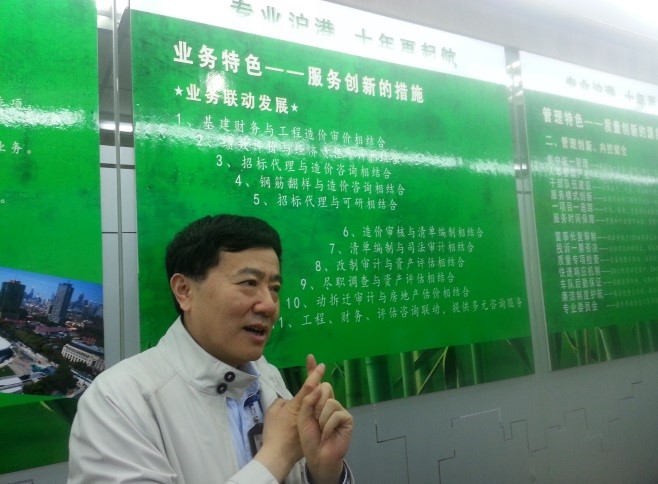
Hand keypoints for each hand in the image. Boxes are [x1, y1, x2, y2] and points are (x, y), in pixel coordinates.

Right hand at [254, 356, 326, 480]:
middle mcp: (308, 412)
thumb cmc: (274, 431)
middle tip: (320, 372)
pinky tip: (311, 416)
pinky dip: (313, 415)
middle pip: (317, 395)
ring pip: (317, 407)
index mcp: (298, 405)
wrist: (278, 455)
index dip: (315, 374)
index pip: (309, 386)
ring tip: (314, 396)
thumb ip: (282, 402)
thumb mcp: (272, 411)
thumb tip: (288, 402)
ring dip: (316, 401)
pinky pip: (314, 419)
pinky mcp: (312, 432)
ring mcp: (311, 422)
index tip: (321, 365)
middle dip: (318, 385)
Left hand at [298, 355, 353, 483]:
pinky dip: (328, 426)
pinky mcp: (347, 419)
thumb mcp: (300, 416)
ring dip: (321, 418)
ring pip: (329, 401)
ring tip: (320, 430)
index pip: (314, 383)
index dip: (312, 370)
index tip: (310, 356)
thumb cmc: (305, 438)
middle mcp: (328, 403)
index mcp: (314, 401)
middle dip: (316, 403)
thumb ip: (307, 399)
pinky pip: (336, 413)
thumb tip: (319, 386)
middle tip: (313, 419)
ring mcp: (338, 410)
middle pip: (324, 388)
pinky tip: (327, 435)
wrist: (316, 456)